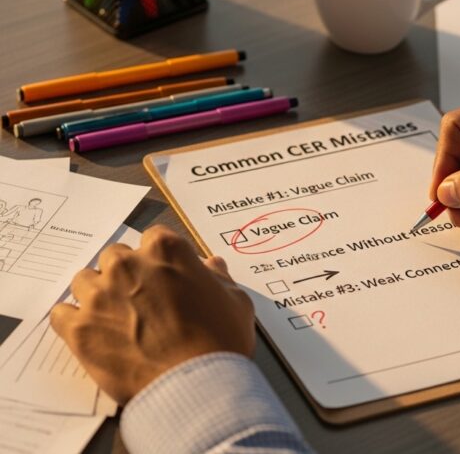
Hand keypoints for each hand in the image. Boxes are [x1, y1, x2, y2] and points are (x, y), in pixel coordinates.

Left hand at [50, 225, 254, 404]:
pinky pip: (60, 313)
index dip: (158, 258)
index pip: (153, 237)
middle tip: (140, 299)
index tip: (163, 275)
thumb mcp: (236, 302)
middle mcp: (127, 265)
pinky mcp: (79, 329)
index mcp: (166, 250)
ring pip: (84, 280)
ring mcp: (99, 296)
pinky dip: (72, 320)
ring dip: (96, 293)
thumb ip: (218, 277)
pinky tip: (90, 332)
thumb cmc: (220, 341)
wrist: (197, 385)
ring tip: (113, 317)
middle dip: (125, 273)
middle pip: (115, 256)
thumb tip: (211, 264)